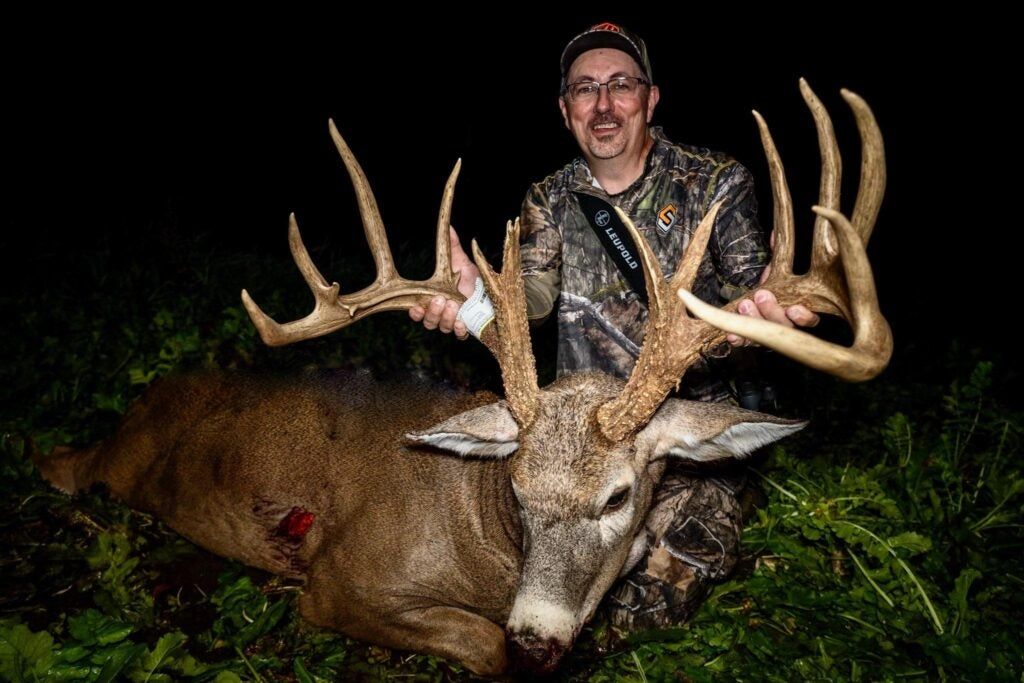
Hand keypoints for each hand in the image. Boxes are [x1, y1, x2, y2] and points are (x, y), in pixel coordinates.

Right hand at [408, 227, 478, 339]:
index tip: (416, 306)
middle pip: (428, 321)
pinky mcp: (468, 329)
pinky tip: (462, 322)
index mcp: (435, 299)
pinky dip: (459, 329)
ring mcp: (454, 323)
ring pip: (442, 327)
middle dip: (432, 312)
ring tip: (453, 304)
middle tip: (439, 299)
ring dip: (445, 317)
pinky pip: (459, 335)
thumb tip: (449, 226)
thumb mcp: (463, 263)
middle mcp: (442, 314)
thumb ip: (453, 248)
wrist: (496, 294)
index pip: (419, 310)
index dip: (415, 311)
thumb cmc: (475, 281)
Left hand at [726, 230, 819, 346]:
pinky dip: (738, 340)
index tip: (794, 309)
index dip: (803, 317)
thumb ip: (779, 255)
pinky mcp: (751, 340)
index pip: (809, 320)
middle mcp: (786, 327)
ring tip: (744, 305)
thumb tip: (775, 233)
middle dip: (772, 312)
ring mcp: (769, 336)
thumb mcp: (776, 272)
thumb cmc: (772, 288)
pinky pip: (745, 343)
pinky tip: (731, 336)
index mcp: (799, 311)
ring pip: (764, 337)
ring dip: (754, 321)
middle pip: (783, 327)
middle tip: (761, 295)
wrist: (752, 304)